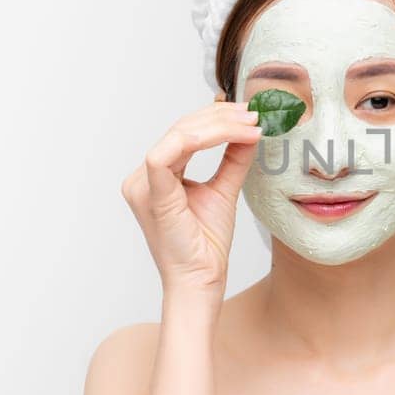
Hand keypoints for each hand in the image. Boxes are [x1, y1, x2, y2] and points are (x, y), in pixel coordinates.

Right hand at [121, 101, 260, 302]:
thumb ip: (233, 159)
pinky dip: (204, 139)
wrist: (201, 281)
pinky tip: (233, 136)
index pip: (184, 133)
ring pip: (178, 135)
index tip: (249, 115)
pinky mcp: (150, 194)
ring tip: (250, 123)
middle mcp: (142, 178)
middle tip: (253, 113)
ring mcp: (141, 185)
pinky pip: (168, 153)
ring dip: (218, 124)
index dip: (216, 118)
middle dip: (220, 116)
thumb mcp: (224, 191)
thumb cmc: (206, 245)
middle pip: (181, 128)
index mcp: (155, 177)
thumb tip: (249, 131)